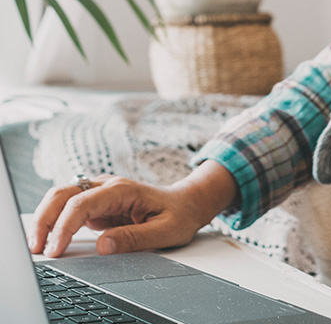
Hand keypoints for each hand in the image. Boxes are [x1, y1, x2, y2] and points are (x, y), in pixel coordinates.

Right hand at [27, 160, 238, 257]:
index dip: (64, 226)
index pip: (83, 203)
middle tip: (36, 248)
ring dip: (45, 218)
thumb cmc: (180, 215)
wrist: (188, 202)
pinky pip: (69, 208)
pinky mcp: (98, 204)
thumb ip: (134, 238)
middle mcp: (108, 186)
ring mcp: (101, 193)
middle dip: (44, 219)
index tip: (55, 251)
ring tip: (37, 245)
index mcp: (123, 190)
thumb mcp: (165, 231)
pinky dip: (54, 220)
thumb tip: (102, 246)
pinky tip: (49, 238)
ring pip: (62, 197)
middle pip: (64, 194)